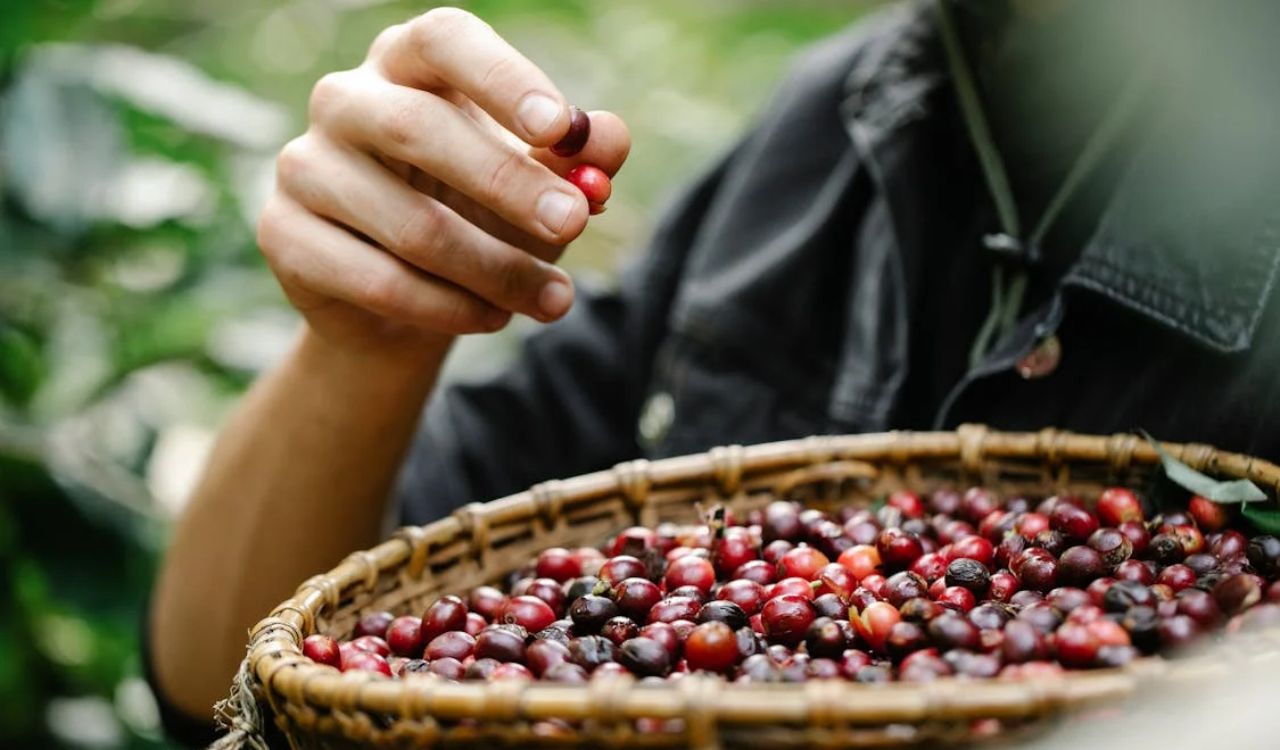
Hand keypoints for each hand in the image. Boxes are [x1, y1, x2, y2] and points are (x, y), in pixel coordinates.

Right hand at [256, 7, 629, 353]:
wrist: (405, 302)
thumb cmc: (478, 215)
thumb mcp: (536, 183)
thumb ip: (574, 157)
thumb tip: (609, 140)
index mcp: (407, 62)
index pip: (445, 41)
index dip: (502, 78)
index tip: (559, 127)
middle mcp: (344, 100)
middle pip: (420, 128)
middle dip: (509, 184)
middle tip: (574, 224)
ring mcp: (304, 165)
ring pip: (409, 225)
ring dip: (496, 270)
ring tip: (554, 299)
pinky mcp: (284, 235)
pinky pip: (377, 280)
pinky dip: (448, 309)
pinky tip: (492, 318)